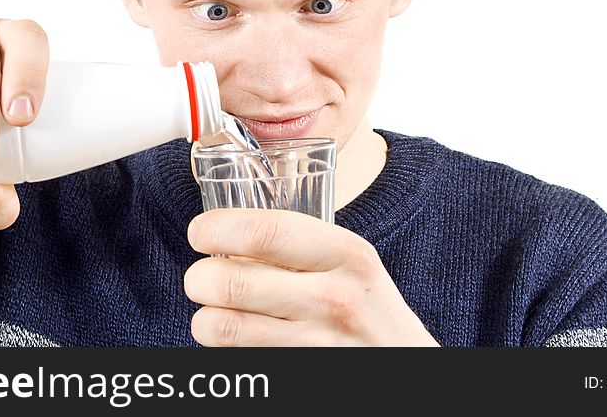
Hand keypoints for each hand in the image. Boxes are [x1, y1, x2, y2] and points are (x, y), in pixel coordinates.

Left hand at [184, 208, 439, 345]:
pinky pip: (239, 359)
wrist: (406, 367)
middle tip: (199, 278)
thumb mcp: (354, 264)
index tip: (199, 232)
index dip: (219, 229)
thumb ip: (303, 244)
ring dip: (204, 319)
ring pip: (224, 327)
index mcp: (348, 255)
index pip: (266, 232)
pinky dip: (225, 350)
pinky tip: (238, 342)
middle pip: (233, 281)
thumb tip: (227, 230)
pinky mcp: (301, 377)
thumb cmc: (370, 310)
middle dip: (199, 278)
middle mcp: (336, 299)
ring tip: (210, 313)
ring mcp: (320, 346)